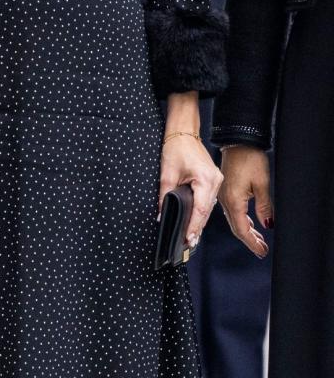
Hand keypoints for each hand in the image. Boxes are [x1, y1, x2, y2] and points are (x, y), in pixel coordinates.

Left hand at [159, 134, 221, 249]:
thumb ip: (164, 196)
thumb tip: (161, 215)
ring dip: (199, 222)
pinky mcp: (213, 180)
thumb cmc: (176, 148)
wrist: (184, 132)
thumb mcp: (167, 174)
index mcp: (206, 179)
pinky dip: (201, 212)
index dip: (194, 226)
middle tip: (188, 245)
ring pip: (208, 208)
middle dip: (197, 228)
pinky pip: (208, 201)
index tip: (188, 240)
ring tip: (190, 238)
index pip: (200, 209)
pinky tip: (195, 222)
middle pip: (206, 211)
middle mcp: (215, 181)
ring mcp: (217, 181)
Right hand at [217, 146, 272, 258]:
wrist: (238, 143)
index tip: (261, 251)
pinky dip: (241, 220)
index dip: (252, 242)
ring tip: (257, 239)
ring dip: (246, 231)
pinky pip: (231, 212)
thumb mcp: (262, 184)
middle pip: (236, 227)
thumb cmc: (249, 158)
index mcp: (233, 201)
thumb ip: (264, 207)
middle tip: (261, 249)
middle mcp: (224, 201)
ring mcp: (222, 196)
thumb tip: (267, 224)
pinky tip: (249, 223)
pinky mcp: (224, 191)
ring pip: (233, 220)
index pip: (242, 229)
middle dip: (249, 240)